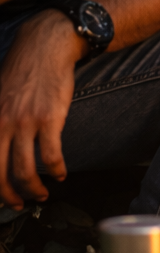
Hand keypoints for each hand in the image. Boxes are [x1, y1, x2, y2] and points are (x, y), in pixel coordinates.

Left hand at [0, 12, 82, 206]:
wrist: (45, 47)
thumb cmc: (22, 71)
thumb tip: (0, 146)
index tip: (3, 196)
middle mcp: (3, 123)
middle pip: (2, 173)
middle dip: (11, 195)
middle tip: (19, 204)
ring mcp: (26, 122)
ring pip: (26, 169)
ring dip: (35, 189)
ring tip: (42, 194)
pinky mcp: (49, 119)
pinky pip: (51, 155)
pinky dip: (56, 170)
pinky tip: (61, 173)